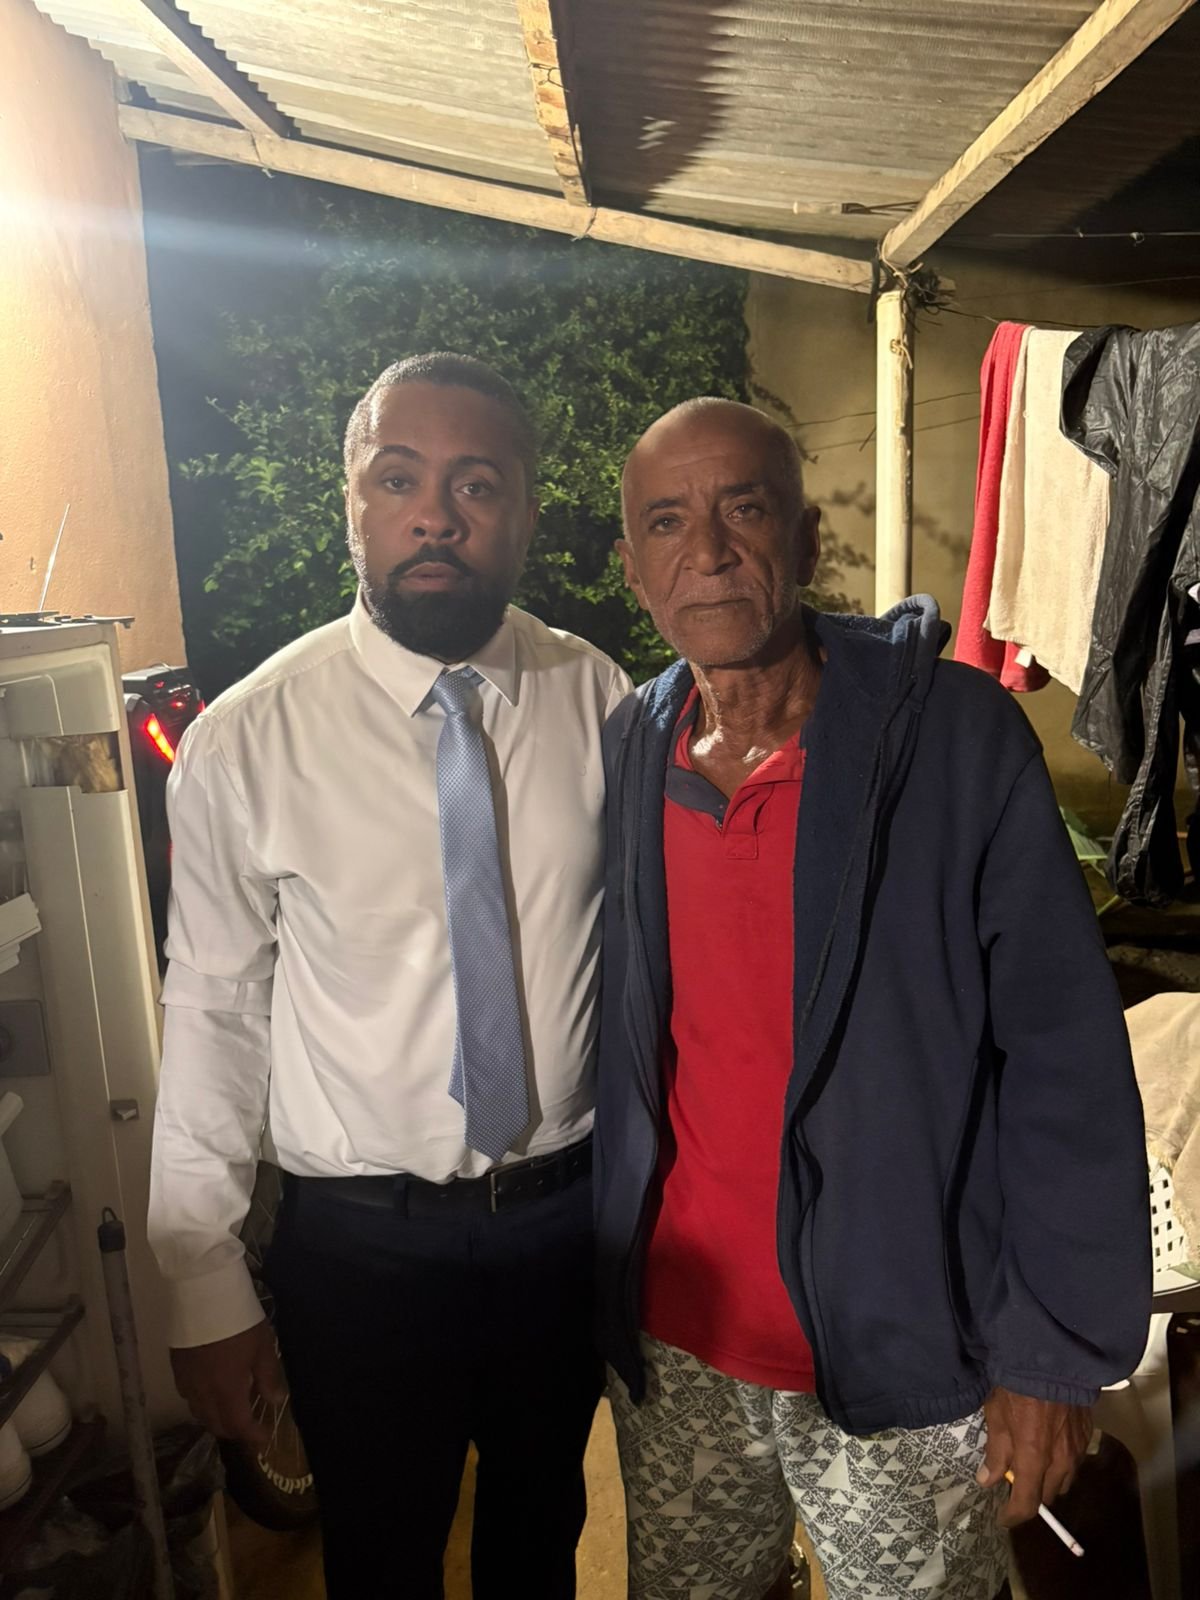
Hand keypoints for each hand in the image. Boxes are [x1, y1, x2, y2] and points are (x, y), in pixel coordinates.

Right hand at [170, 1319, 287, 1450]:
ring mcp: (186, 1382)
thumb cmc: (238, 1320)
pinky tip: (211, 1392)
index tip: (264, 1440)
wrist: (203, 1295)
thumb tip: (275, 1401)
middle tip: (249, 1427)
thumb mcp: (262, 1346)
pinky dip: (202, 1404)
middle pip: (216, 1425)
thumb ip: (268, 1376)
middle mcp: (203, 1393)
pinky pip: (188, 1397)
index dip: (252, 1436)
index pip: (238, 1425)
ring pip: (199, 1414)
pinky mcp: (176, 1369)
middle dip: (234, 1431)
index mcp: (226, 1390)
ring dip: (216, 1419)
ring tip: (231, 1411)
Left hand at [978, 1387, 1091, 1526]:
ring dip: (1048, 1481)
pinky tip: (1049, 1447)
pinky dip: (1061, 1463)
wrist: (1052, 1356)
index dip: (1014, 1515)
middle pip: (1048, 1496)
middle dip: (1031, 1496)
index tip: (1003, 1517)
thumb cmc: (1017, 1384)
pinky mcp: (1087, 1435)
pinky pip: (1075, 1462)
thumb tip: (988, 1480)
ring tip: (1033, 1464)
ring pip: (1064, 1481)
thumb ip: (996, 1452)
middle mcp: (1061, 1461)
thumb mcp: (996, 1415)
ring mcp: (1077, 1449)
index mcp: (1035, 1458)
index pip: (1028, 1504)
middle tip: (1015, 1482)